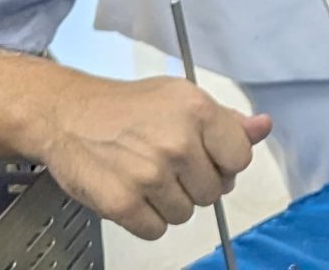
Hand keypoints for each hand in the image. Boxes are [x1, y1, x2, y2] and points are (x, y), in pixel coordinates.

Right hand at [22, 75, 270, 240]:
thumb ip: (225, 120)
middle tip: (167, 163)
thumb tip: (262, 128)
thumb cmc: (124, 107)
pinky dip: (145, 219)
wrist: (66, 115)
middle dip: (194, 182)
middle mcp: (177, 143)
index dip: (223, 161)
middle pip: (214, 191)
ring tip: (146, 175)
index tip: (204, 155)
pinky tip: (132, 192)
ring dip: (169, 202)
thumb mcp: (180, 98)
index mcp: (197, 111)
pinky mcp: (123, 203)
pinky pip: (156, 230)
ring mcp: (150, 175)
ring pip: (186, 214)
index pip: (240, 158)